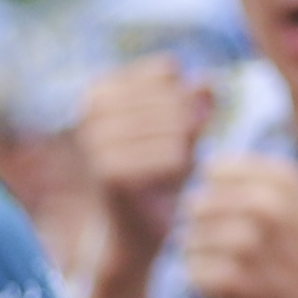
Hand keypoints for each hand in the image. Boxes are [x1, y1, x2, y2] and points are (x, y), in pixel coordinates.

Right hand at [73, 56, 208, 272]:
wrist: (136, 227)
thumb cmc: (159, 172)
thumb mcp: (182, 129)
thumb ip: (195, 101)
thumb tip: (208, 79)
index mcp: (100, 89)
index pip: (167, 70)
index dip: (184, 100)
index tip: (166, 129)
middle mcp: (90, 107)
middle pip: (175, 98)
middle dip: (187, 129)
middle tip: (169, 158)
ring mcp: (94, 137)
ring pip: (177, 126)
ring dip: (185, 151)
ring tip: (165, 172)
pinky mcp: (107, 168)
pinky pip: (173, 155)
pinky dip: (180, 170)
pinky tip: (163, 185)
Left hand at [170, 152, 297, 297]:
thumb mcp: (297, 198)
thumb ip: (253, 176)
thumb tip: (200, 169)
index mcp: (281, 179)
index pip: (214, 170)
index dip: (221, 193)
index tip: (240, 214)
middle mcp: (264, 205)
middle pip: (196, 204)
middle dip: (208, 225)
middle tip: (237, 247)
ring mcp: (246, 243)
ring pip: (189, 238)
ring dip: (207, 255)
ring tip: (241, 267)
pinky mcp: (230, 280)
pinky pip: (192, 270)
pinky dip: (207, 282)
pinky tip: (236, 285)